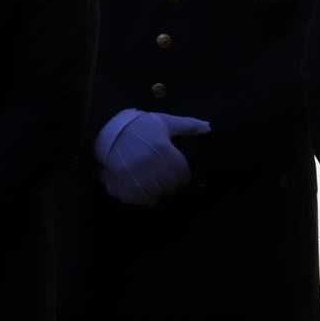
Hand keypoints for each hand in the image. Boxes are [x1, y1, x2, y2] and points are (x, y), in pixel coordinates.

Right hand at [95, 109, 211, 205]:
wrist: (111, 128)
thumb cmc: (141, 125)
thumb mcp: (165, 121)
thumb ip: (188, 126)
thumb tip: (208, 127)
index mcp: (164, 149)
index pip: (181, 171)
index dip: (183, 177)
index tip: (182, 178)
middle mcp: (151, 163)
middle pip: (169, 184)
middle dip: (171, 185)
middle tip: (170, 185)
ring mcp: (136, 174)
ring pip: (154, 192)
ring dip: (158, 192)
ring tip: (158, 189)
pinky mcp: (122, 181)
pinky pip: (137, 197)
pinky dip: (143, 198)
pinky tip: (146, 195)